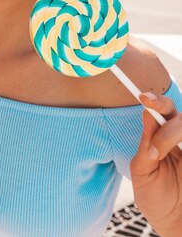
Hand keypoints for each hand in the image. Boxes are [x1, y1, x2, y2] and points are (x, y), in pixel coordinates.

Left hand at [130, 91, 181, 236]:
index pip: (164, 111)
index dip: (156, 101)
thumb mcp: (143, 171)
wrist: (175, 225)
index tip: (144, 97)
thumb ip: (146, 143)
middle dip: (167, 127)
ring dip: (173, 136)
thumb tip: (146, 113)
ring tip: (159, 158)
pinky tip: (178, 160)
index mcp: (164, 138)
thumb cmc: (157, 198)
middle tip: (154, 148)